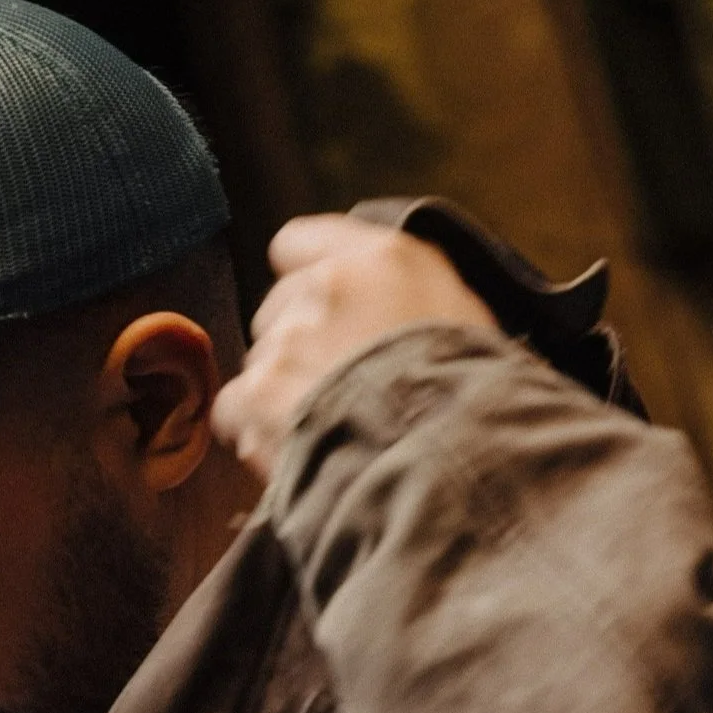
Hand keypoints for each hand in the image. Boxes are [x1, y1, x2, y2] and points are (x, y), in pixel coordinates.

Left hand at [212, 215, 497, 482]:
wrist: (450, 467)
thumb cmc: (478, 402)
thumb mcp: (468, 322)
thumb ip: (411, 298)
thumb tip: (386, 308)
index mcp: (383, 258)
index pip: (298, 244)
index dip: (304, 281)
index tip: (321, 313)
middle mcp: (326, 287)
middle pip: (276, 309)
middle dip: (297, 347)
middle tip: (337, 389)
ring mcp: (288, 340)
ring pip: (261, 364)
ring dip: (282, 395)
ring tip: (329, 431)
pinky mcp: (258, 394)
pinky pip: (234, 410)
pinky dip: (255, 433)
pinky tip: (295, 452)